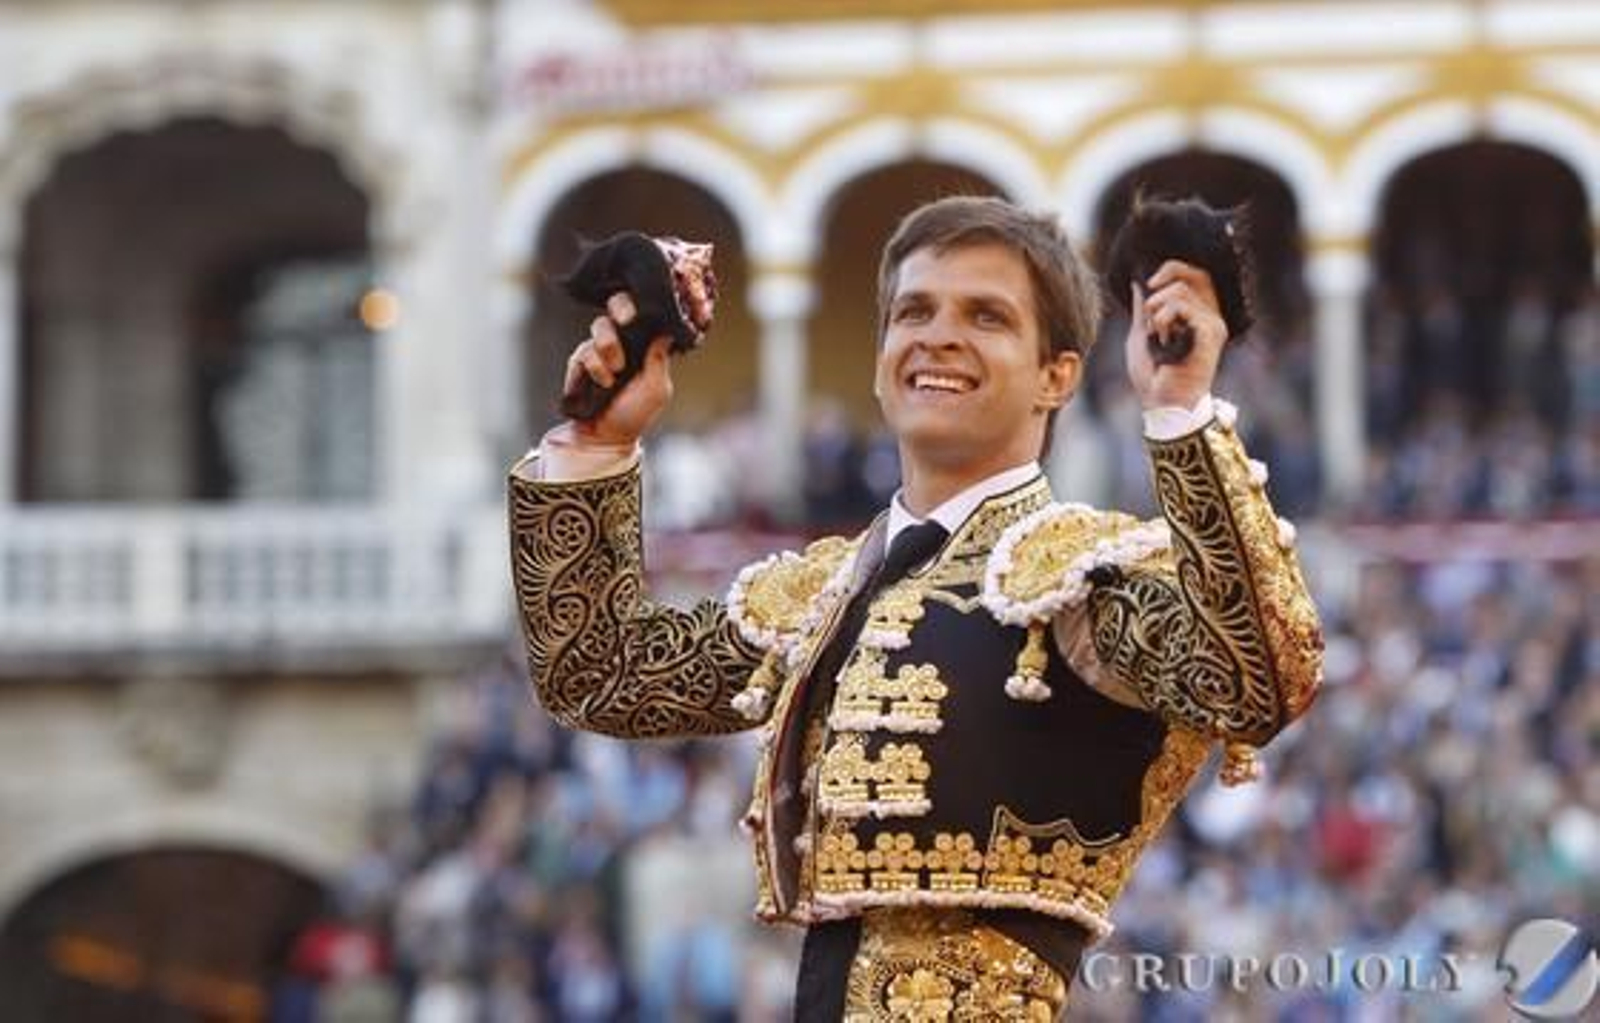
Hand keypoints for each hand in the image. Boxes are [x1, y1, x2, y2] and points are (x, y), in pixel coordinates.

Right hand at [558, 292, 673, 449]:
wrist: (606, 436)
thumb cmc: (636, 414)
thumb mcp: (656, 389)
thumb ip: (660, 359)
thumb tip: (667, 331)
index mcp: (644, 345)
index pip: (643, 311)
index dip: (641, 303)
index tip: (643, 309)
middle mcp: (622, 341)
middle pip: (617, 305)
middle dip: (621, 310)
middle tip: (627, 321)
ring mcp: (600, 349)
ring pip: (600, 327)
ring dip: (607, 350)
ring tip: (612, 378)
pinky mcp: (580, 362)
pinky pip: (582, 351)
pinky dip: (591, 368)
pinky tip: (598, 384)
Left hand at [1126, 260, 1226, 410]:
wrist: (1162, 402)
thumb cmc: (1153, 375)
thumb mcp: (1141, 334)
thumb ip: (1143, 308)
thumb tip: (1136, 282)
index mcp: (1198, 315)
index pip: (1196, 275)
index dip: (1173, 269)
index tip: (1149, 282)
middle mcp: (1211, 316)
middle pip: (1193, 275)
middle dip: (1162, 286)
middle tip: (1149, 313)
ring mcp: (1213, 324)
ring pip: (1181, 290)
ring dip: (1157, 311)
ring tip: (1157, 336)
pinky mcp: (1212, 332)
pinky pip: (1182, 307)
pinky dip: (1163, 319)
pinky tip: (1163, 339)